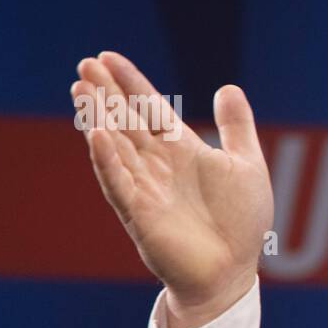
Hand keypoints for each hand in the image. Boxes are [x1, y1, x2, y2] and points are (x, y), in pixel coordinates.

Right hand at [71, 51, 273, 327]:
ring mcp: (145, 188)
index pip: (149, 108)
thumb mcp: (246, 165)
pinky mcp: (140, 214)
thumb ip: (236, 127)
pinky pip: (120, 182)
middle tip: (84, 66)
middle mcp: (158, 165)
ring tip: (81, 90)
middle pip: (126, 122)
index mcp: (181, 151)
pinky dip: (108, 159)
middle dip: (106, 94)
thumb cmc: (241, 223)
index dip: (129, 83)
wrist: (233, 271)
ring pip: (115, 147)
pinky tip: (96, 134)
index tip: (106, 57)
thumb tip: (228, 87)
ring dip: (98, 119)